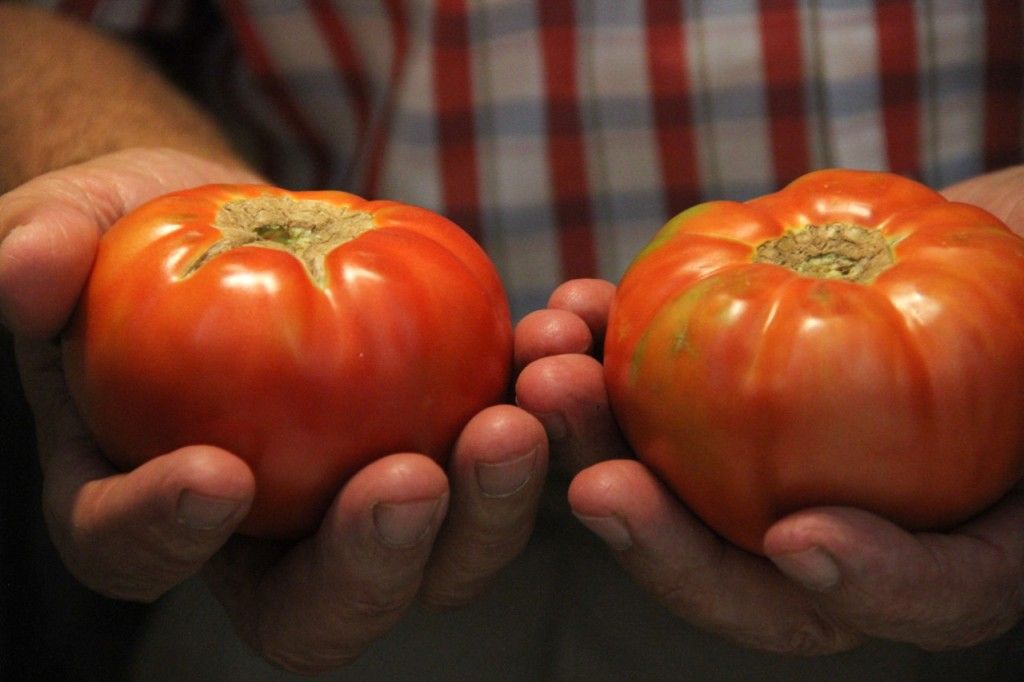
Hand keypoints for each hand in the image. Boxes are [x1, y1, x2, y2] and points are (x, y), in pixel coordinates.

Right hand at [1, 148, 548, 673]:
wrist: (244, 226)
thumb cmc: (141, 240)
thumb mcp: (72, 227)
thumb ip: (44, 250)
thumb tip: (26, 272)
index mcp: (149, 504)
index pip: (138, 552)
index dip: (168, 531)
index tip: (215, 473)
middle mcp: (269, 537)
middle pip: (323, 608)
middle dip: (374, 559)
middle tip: (413, 476)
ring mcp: (369, 503)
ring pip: (443, 556)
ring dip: (496, 501)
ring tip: (524, 409)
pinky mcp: (448, 448)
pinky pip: (504, 460)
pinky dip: (542, 415)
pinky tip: (554, 343)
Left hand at [515, 174, 1023, 653]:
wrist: (983, 240)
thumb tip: (1020, 473)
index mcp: (955, 542)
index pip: (925, 599)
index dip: (873, 586)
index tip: (808, 539)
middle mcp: (848, 521)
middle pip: (751, 572)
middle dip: (665, 543)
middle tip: (598, 486)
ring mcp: (767, 462)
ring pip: (668, 483)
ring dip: (595, 435)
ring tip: (550, 369)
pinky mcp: (710, 394)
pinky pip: (642, 389)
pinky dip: (603, 347)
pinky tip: (569, 308)